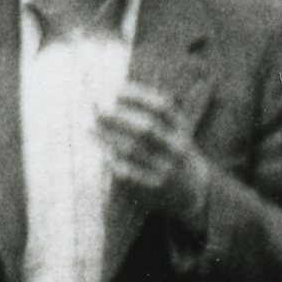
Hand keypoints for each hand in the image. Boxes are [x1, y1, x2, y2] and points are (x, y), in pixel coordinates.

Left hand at [91, 77, 211, 230]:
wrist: (194, 191)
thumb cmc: (172, 151)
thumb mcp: (173, 130)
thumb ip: (152, 113)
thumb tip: (114, 93)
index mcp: (181, 130)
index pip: (162, 108)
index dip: (138, 97)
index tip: (115, 89)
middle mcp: (176, 148)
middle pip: (145, 128)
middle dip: (118, 116)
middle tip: (95, 106)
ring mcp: (166, 169)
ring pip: (132, 150)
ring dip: (106, 136)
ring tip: (87, 125)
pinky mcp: (155, 188)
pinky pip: (128, 173)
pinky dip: (112, 160)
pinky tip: (100, 150)